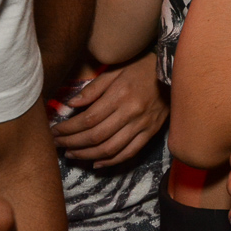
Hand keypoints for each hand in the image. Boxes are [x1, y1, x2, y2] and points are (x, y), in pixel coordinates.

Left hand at [52, 53, 168, 167]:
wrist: (175, 72)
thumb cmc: (142, 68)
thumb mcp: (116, 70)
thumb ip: (94, 88)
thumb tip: (71, 104)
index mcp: (121, 94)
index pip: (88, 119)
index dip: (68, 128)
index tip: (54, 131)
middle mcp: (131, 112)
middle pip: (95, 136)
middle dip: (72, 143)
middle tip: (57, 145)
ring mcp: (143, 124)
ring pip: (110, 148)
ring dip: (87, 155)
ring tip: (71, 154)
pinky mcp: (151, 132)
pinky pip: (129, 152)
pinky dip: (111, 161)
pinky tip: (96, 163)